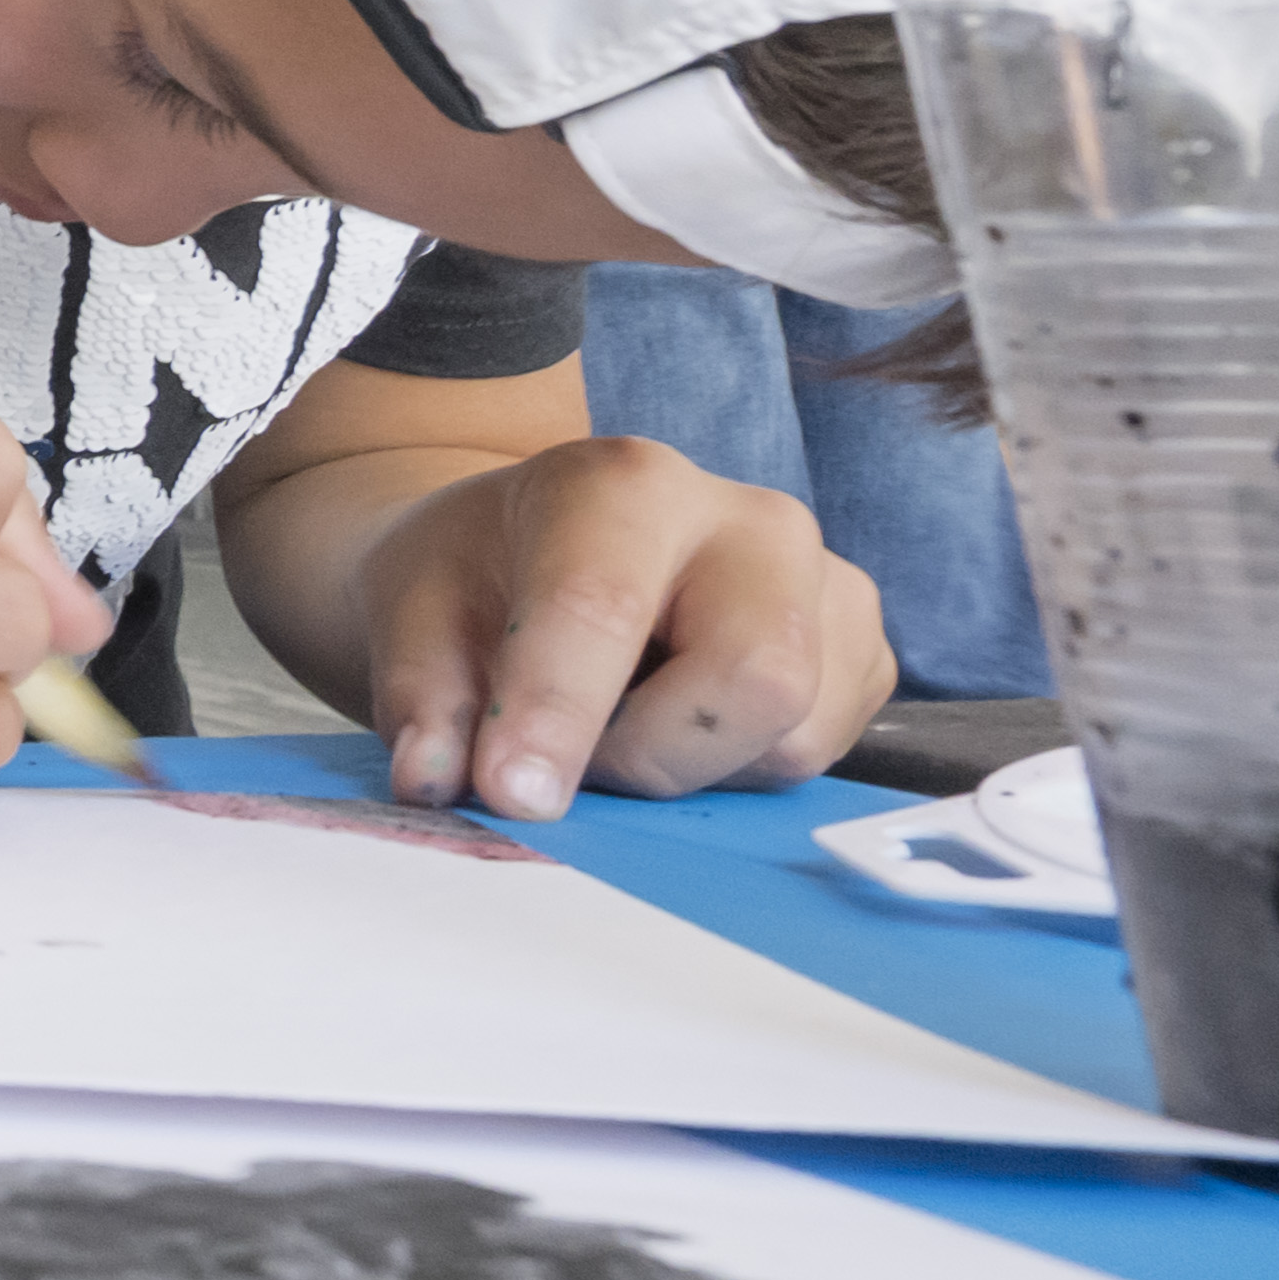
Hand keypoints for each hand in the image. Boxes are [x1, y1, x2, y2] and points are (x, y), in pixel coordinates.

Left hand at [362, 436, 887, 819]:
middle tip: (573, 762)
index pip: (604, 606)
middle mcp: (753, 521)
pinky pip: (821, 757)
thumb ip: (424, 700)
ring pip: (796, 738)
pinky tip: (679, 722)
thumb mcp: (415, 618)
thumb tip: (436, 779)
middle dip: (654, 756)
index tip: (511, 794)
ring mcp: (828, 586)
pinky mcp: (863, 656)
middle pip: (757, 675)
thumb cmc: (480, 581)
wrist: (538, 555)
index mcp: (625, 485)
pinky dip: (735, 772)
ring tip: (622, 725)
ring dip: (691, 771)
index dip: (556, 714)